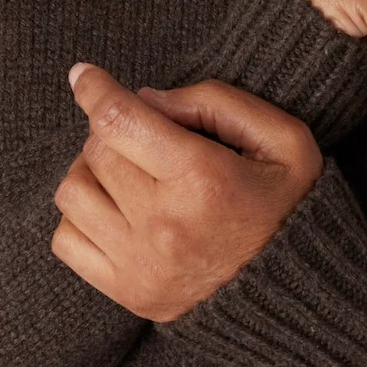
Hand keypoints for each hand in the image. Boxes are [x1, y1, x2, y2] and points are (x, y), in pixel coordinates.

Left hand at [50, 63, 323, 321]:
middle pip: (96, 151)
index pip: (118, 120)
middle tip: (142, 135)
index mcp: (203, 179)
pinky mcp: (128, 291)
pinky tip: (115, 210)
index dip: (93, 88)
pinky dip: (80, 217)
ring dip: (92, 171)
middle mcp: (164, 224)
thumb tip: (144, 99)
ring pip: (73, 192)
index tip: (84, 75)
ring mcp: (141, 264)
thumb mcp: (282, 137)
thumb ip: (215, 102)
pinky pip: (66, 240)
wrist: (300, 291)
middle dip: (112, 129)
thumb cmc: (289, 204)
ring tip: (126, 171)